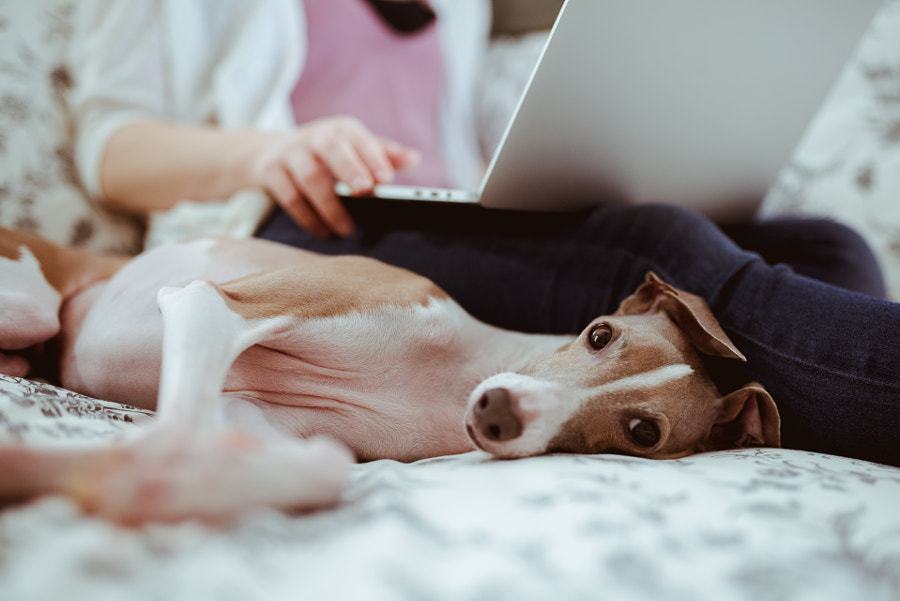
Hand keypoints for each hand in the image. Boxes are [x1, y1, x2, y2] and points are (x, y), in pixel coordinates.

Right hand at [250, 116, 419, 237]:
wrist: (268, 153)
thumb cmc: (325, 155)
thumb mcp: (353, 148)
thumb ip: (384, 154)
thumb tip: (415, 158)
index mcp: (341, 130)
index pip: (360, 139)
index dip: (374, 157)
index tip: (386, 179)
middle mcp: (315, 137)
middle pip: (331, 149)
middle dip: (349, 168)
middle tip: (364, 190)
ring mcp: (290, 153)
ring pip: (309, 177)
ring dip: (329, 205)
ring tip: (347, 229)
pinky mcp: (271, 172)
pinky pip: (290, 197)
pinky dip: (308, 218)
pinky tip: (324, 233)